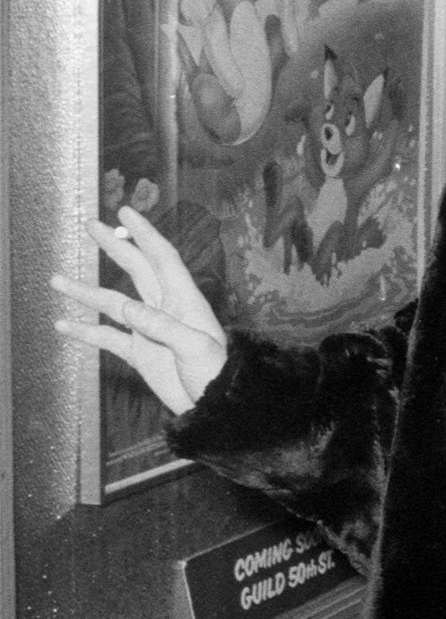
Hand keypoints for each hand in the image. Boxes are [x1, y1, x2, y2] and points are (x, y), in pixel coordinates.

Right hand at [50, 206, 227, 413]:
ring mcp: (148, 330)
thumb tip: (125, 308)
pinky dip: (84, 331)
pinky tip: (61, 326)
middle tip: (89, 224)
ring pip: (112, 303)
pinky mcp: (138, 352)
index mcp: (184, 300)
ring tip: (56, 279)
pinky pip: (106, 337)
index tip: (124, 212)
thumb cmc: (215, 374)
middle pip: (136, 269)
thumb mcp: (194, 347)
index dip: (143, 234)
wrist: (214, 406)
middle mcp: (165, 309)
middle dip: (114, 246)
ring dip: (85, 292)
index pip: (162, 258)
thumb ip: (161, 326)